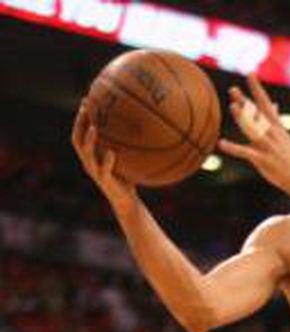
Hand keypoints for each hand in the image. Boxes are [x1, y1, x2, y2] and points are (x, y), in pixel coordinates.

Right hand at [71, 99, 137, 215]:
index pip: (80, 132)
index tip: (86, 99)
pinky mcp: (105, 182)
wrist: (127, 202)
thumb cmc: (128, 177)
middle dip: (79, 123)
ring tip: (94, 128)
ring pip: (86, 154)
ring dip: (89, 140)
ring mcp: (96, 172)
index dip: (80, 117)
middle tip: (86, 108)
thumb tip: (140, 120)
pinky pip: (103, 170)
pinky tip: (112, 152)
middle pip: (77, 140)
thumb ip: (126, 142)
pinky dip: (106, 161)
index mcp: (91, 154)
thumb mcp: (126, 157)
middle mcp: (89, 162)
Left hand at [218, 75, 289, 195]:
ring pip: (253, 129)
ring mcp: (267, 145)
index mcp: (275, 124)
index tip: (250, 73)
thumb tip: (273, 104)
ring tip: (232, 107)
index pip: (265, 102)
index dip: (256, 88)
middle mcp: (271, 132)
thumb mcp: (282, 133)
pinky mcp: (262, 159)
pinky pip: (245, 152)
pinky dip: (233, 148)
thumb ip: (274, 118)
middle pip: (256, 114)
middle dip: (245, 101)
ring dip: (242, 118)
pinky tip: (221, 143)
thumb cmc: (287, 155)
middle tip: (233, 90)